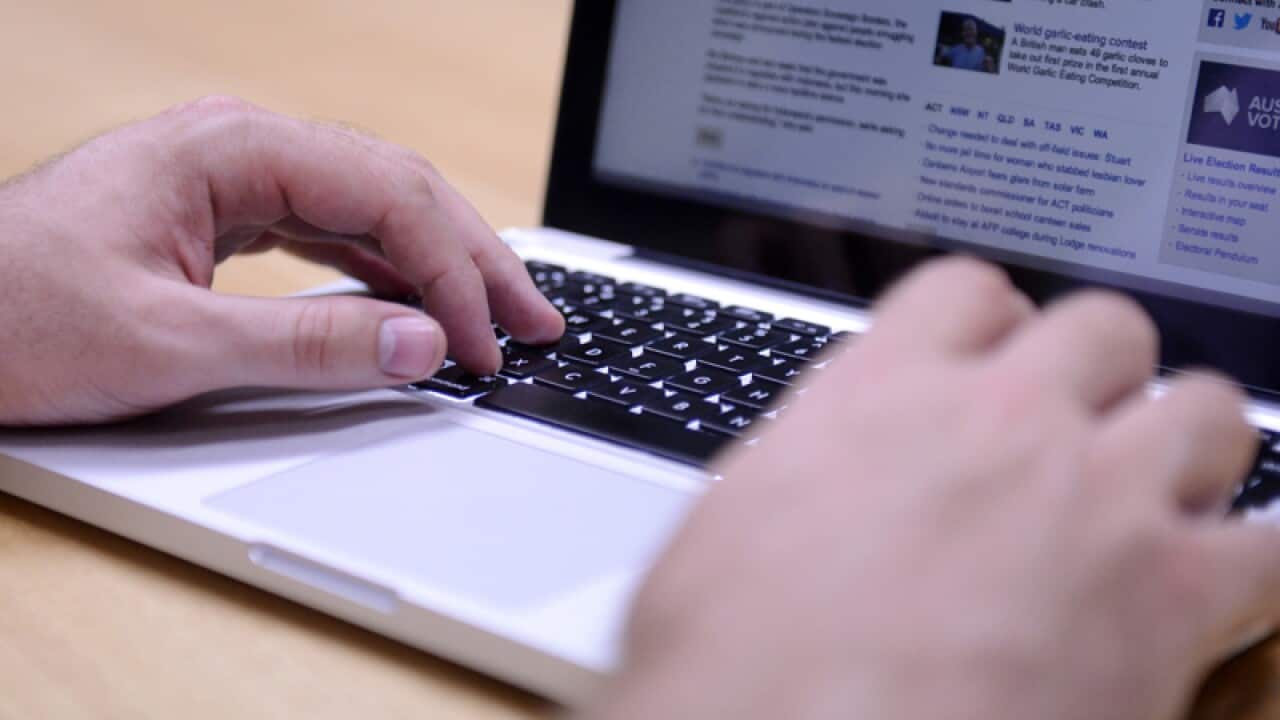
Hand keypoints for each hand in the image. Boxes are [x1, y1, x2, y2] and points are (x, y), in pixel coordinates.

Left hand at [0, 97, 562, 425]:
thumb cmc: (11, 319)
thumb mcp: (167, 344)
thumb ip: (305, 344)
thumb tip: (419, 342)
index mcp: (229, 150)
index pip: (386, 194)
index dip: (452, 272)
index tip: (484, 343)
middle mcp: (240, 150)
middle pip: (395, 188)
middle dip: (471, 258)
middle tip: (533, 321)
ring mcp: (234, 181)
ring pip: (372, 208)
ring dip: (438, 264)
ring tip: (496, 316)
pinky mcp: (225, 218)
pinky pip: (333, 233)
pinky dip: (386, 271)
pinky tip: (417, 304)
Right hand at [587, 259, 1275, 719]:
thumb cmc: (737, 666)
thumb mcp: (726, 531)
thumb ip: (800, 467)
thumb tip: (813, 472)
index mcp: (883, 393)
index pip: (969, 293)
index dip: (991, 323)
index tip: (996, 357)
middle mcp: (1001, 421)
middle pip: (1104, 329)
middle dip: (1100, 373)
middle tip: (1080, 429)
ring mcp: (1095, 500)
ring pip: (1206, 411)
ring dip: (1186, 447)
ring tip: (1156, 499)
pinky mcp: (1169, 599)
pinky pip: (1272, 546)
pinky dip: (1257, 559)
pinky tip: (1223, 586)